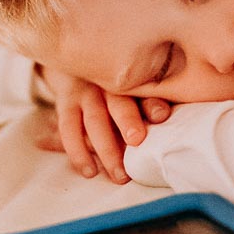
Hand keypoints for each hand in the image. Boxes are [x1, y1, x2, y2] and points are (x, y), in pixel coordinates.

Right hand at [36, 65, 170, 183]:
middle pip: (119, 103)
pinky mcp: (66, 102)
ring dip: (107, 148)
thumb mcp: (136, 86)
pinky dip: (78, 151)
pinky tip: (89, 171)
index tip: (162, 116)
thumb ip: (151, 102)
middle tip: (136, 141)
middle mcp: (109, 84)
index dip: (153, 103)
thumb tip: (167, 122)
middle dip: (128, 121)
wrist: (78, 58)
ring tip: (120, 175)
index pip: (145, 91)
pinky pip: (69, 128)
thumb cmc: (119, 83)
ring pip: (96, 121)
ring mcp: (86, 92)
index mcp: (132, 79)